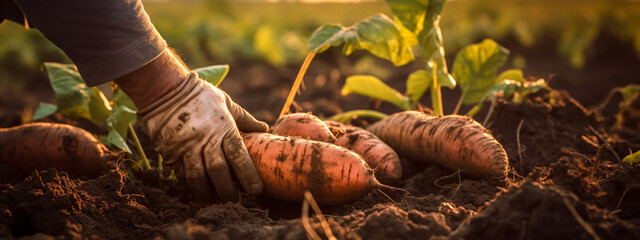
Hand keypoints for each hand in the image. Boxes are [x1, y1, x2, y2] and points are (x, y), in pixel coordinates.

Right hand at [139, 73, 267, 201]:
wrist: (165, 88)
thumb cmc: (200, 94)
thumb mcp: (226, 102)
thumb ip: (245, 119)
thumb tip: (264, 128)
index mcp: (223, 128)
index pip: (239, 157)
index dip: (248, 176)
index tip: (256, 190)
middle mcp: (205, 140)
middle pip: (219, 172)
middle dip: (228, 190)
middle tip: (234, 199)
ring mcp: (186, 147)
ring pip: (197, 178)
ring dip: (206, 192)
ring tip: (214, 199)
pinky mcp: (169, 152)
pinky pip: (181, 174)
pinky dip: (189, 183)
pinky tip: (196, 187)